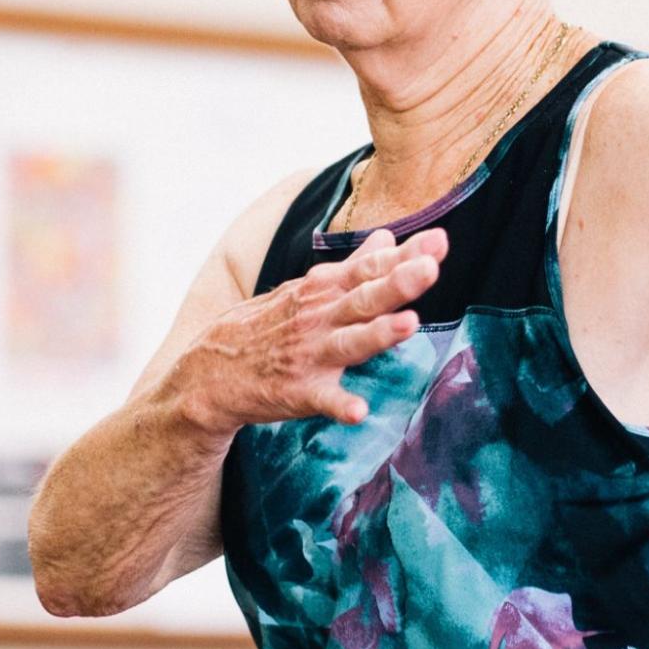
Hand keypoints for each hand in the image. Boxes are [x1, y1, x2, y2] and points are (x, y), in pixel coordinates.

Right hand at [174, 227, 447, 432]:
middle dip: (398, 282)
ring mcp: (310, 354)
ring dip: (379, 334)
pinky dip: (341, 405)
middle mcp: (321, 318)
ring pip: (350, 342)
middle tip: (431, 268)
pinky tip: (360, 411)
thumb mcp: (307, 289)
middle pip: (365, 298)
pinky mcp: (299, 391)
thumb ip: (354, 267)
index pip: (370, 268)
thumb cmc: (269, 325)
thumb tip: (388, 237)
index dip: (405, 255)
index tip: (439, 240)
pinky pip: (323, 400)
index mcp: (326, 291)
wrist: (210, 371)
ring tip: (409, 324)